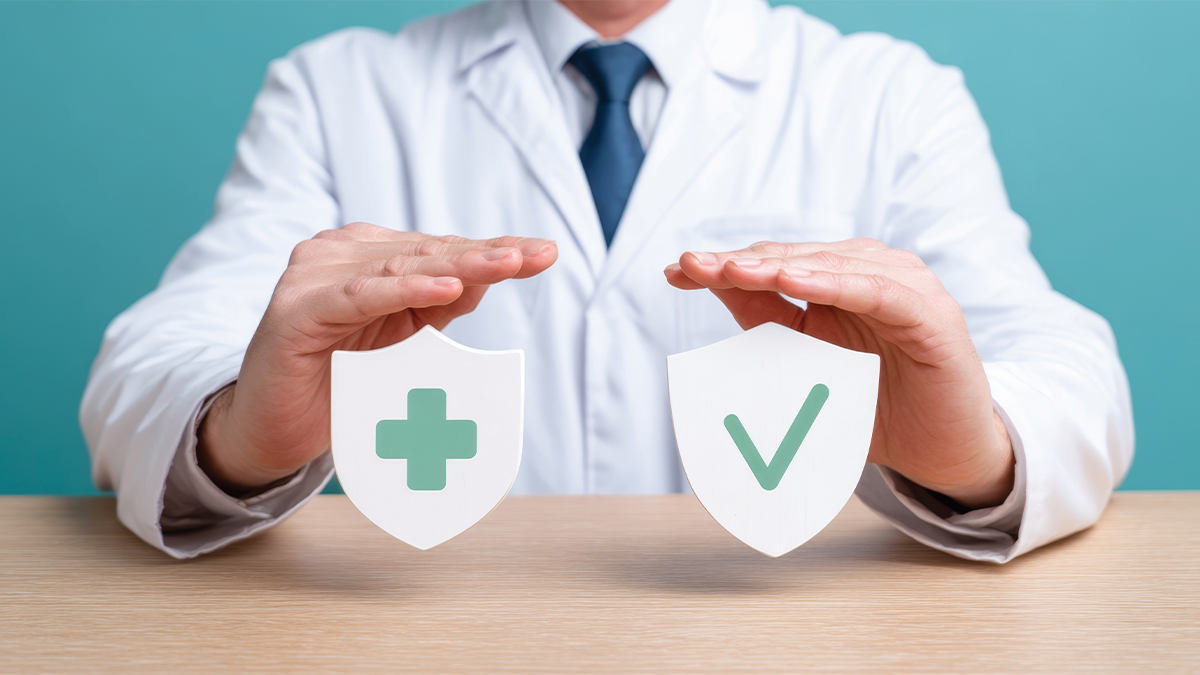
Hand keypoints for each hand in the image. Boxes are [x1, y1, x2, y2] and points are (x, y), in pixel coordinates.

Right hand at [198, 222, 557, 492]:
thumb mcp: (405, 342)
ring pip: (400, 267)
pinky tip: (444, 289)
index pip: (443, 250)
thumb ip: (439, 306)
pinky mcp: (297, 308)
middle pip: (428, 253)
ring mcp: (315, 275)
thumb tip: (490, 276)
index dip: (494, 251)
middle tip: (537, 255)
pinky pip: (360, 295)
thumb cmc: (341, 384)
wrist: (274, 429)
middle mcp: (341, 254)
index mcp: (370, 257)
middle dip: (488, 254)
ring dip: (458, 265)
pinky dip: (403, 290)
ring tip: (507, 265)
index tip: (545, 253)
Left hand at [664, 238, 1013, 507]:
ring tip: (732, 270)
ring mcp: (903, 288)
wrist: (938, 454)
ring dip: (779, 267)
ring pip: (832, 266)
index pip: (771, 266)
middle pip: (794, 260)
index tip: (676, 271)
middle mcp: (869, 274)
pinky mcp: (930, 315)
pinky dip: (836, 283)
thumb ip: (765, 326)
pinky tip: (795, 283)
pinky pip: (879, 292)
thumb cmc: (871, 407)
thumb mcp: (803, 365)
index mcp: (835, 283)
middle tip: (693, 266)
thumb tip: (707, 300)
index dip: (723, 266)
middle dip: (740, 263)